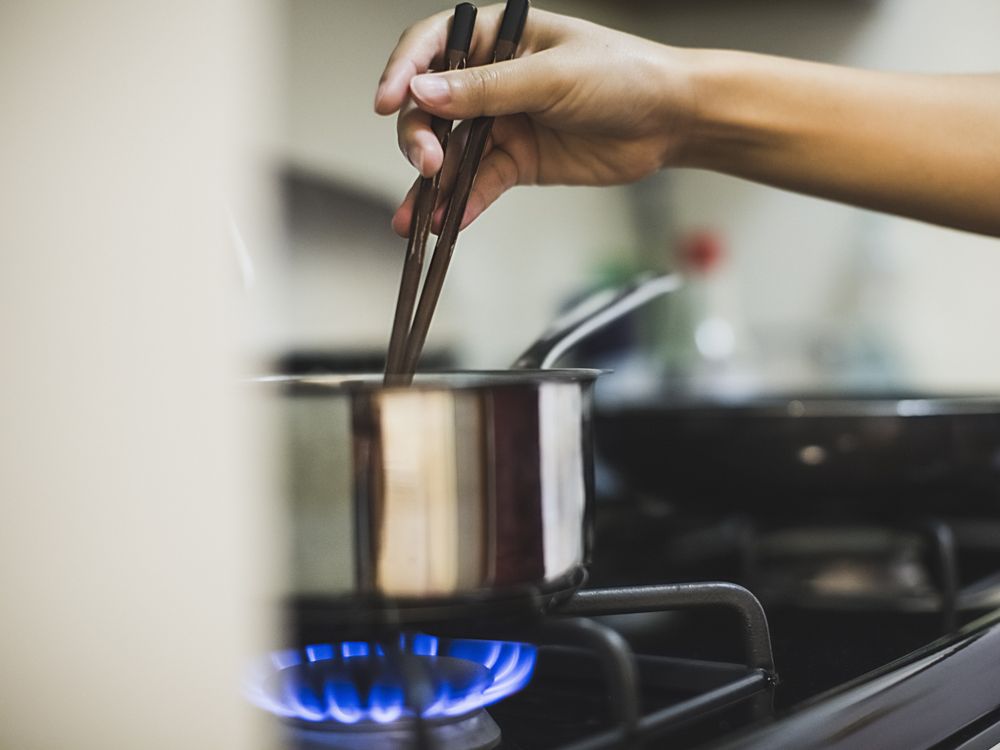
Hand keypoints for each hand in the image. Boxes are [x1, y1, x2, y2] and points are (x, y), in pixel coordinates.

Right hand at [375, 5, 694, 235]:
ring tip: (417, 215)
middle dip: (421, 137)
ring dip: (432, 185)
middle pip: (432, 106)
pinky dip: (464, 205)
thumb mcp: (553, 76)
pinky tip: (446, 223)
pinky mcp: (517, 161)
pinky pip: (481, 184)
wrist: (671, 121)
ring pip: (451, 152)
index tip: (387, 102)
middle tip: (428, 164)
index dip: (402, 71)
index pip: (431, 46)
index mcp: (499, 37)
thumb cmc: (624, 75)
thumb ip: (487, 88)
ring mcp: (503, 122)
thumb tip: (423, 90)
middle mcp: (492, 79)